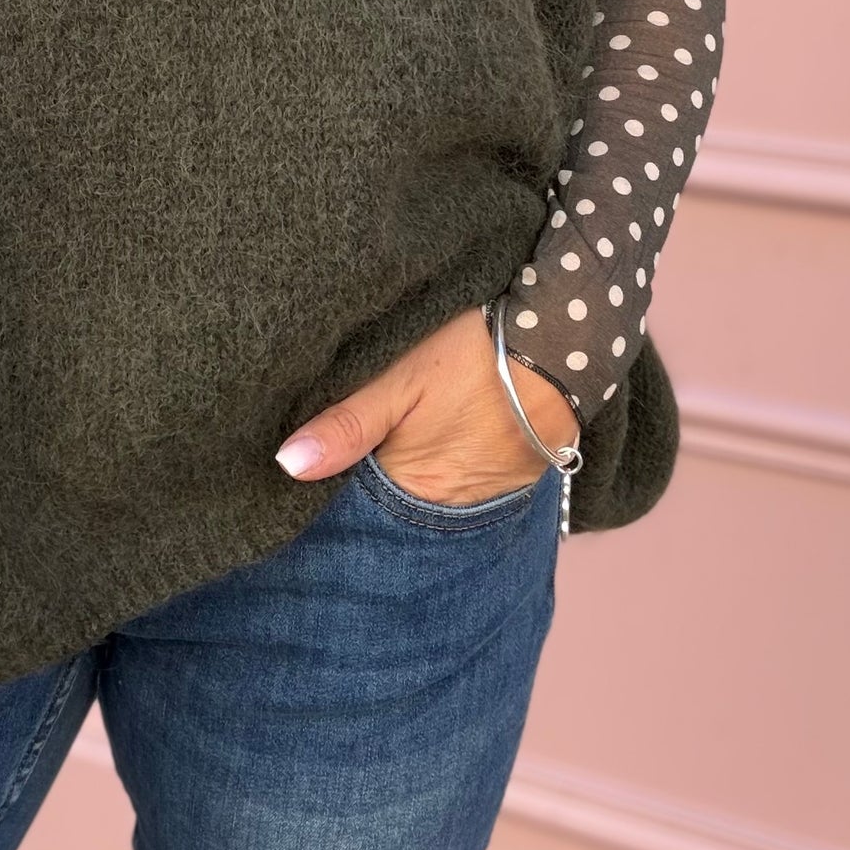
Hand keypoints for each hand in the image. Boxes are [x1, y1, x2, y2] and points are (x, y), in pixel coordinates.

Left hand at [274, 307, 578, 506]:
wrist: (563, 341)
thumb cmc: (474, 355)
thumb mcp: (400, 379)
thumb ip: (346, 425)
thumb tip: (287, 466)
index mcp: (417, 489)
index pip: (358, 507)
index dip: (334, 487)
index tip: (307, 470)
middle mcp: (454, 509)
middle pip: (395, 506)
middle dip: (369, 487)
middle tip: (348, 452)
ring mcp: (488, 497)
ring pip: (430, 497)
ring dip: (409, 478)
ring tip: (394, 443)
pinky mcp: (514, 479)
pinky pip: (466, 485)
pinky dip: (446, 469)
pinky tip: (435, 441)